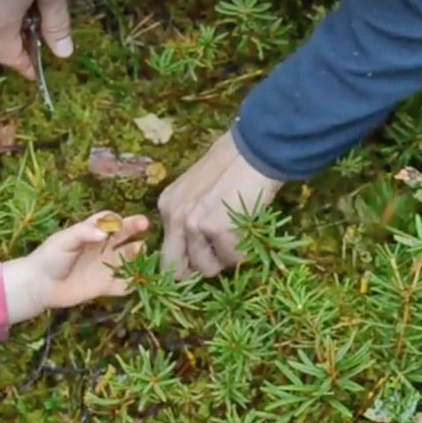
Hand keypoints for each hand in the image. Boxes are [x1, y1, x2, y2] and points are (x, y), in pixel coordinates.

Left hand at [2, 212, 148, 324]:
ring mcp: (105, 266)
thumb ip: (84, 233)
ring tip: (141, 249)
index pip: (109, 220)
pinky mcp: (105, 286)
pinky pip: (124, 285)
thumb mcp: (64, 240)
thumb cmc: (49, 257)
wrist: (39, 285)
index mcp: (91, 233)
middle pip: (123, 235)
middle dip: (135, 228)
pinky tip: (139, 279)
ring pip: (128, 258)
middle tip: (145, 224)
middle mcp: (102, 248)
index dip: (117, 218)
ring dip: (137, 253)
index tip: (120, 220)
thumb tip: (104, 233)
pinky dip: (132, 284)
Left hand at [157, 130, 282, 277]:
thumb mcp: (199, 190)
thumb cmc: (234, 165)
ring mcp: (194, 224)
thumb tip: (199, 251)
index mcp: (168, 205)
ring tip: (239, 237)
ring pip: (207, 269)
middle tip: (220, 260)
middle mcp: (174, 217)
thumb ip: (192, 217)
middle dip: (198, 270)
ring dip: (225, 261)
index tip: (205, 260)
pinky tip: (249, 231)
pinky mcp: (217, 229)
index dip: (186, 263)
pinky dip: (244, 252)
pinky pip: (232, 260)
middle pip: (177, 269)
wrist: (254, 151)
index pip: (166, 253)